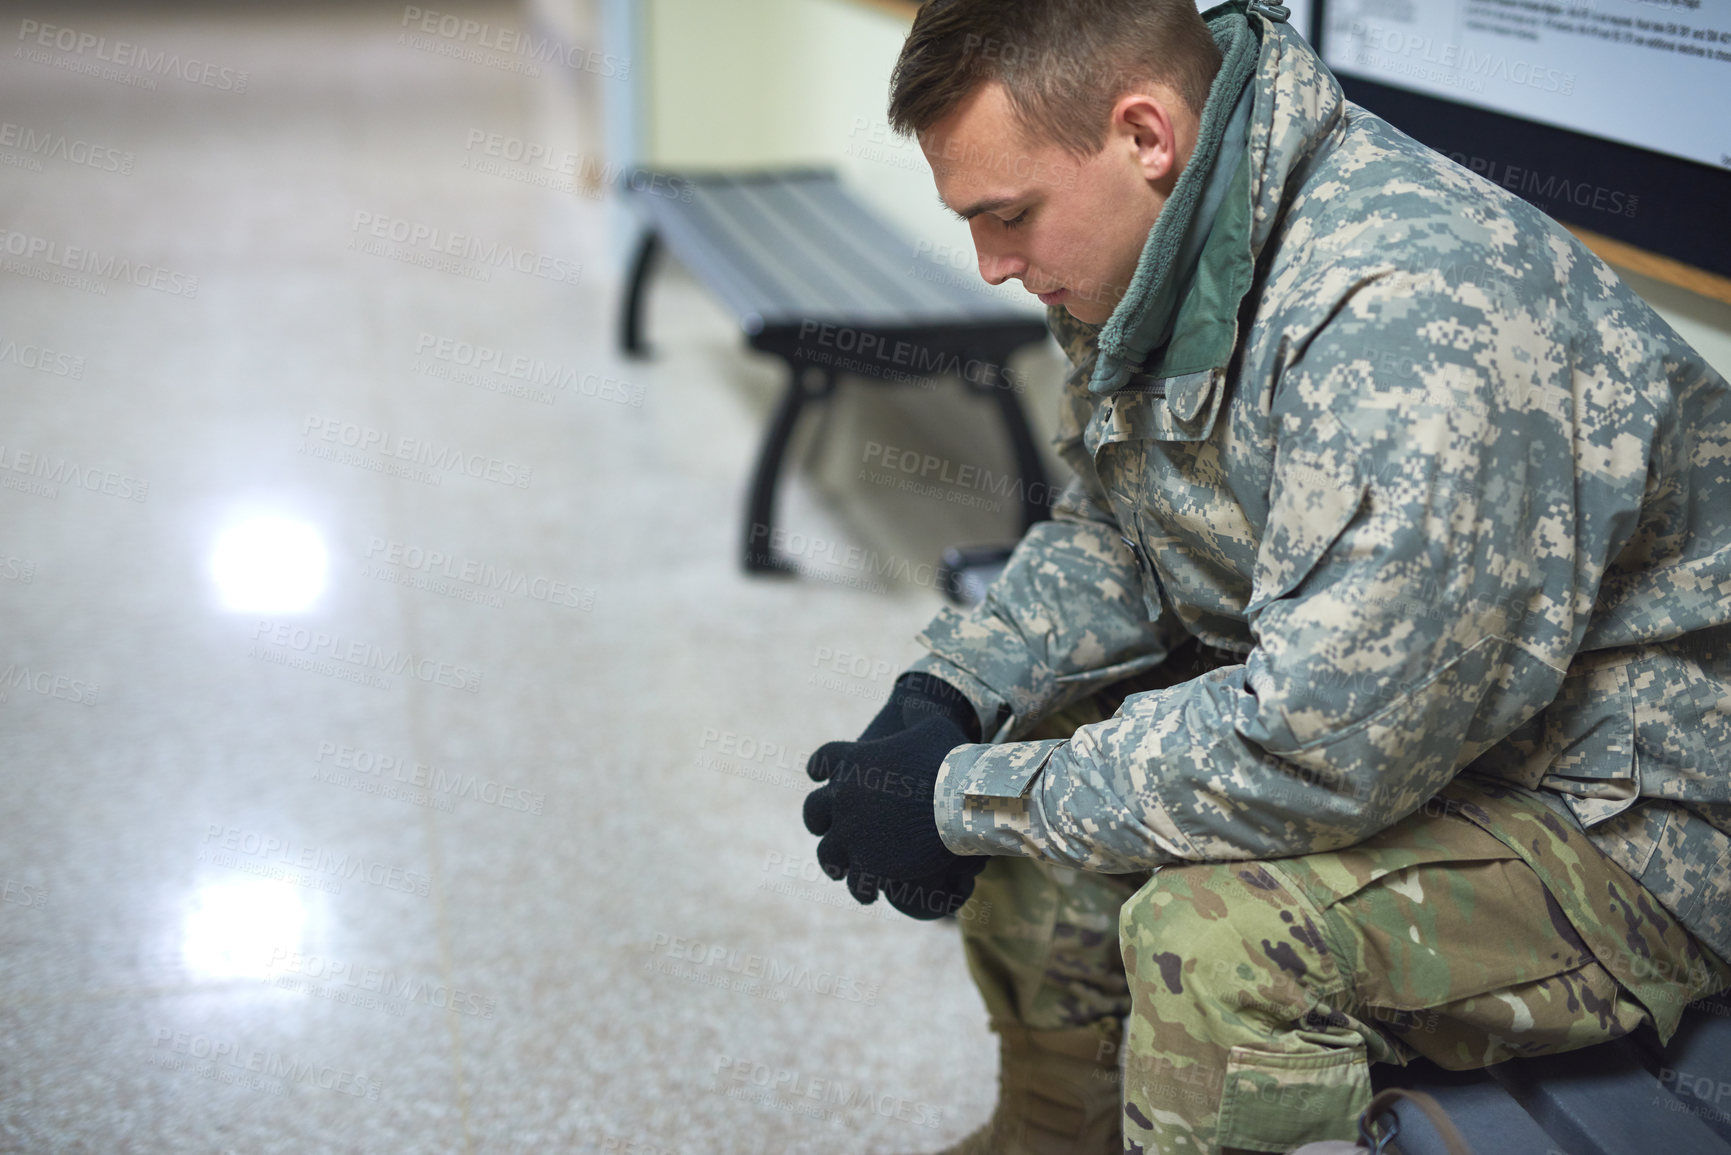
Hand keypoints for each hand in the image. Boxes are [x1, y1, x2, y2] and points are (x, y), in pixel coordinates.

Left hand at [802, 713, 978, 908]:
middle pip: (814, 811)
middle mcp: (842, 797)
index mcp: (853, 762)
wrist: (960, 800)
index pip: (823, 760)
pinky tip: (869, 894)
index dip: (819, 768)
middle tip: (822, 830)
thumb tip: (915, 699)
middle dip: (817, 821)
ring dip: (834, 861)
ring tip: (841, 871)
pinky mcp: (868, 864)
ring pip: (828, 853)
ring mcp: (851, 833)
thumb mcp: (933, 727)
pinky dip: (862, 889)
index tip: (815, 774)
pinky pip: (856, 883)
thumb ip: (918, 715)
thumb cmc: (951, 761)